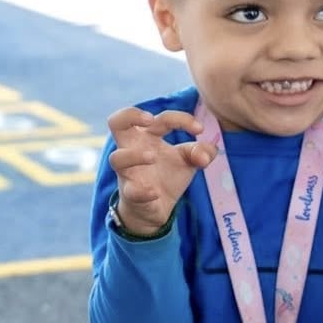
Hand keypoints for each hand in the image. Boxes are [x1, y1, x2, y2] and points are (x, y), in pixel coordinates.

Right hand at [106, 107, 215, 236]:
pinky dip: (143, 192)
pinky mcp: (130, 193)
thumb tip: (206, 155)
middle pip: (116, 122)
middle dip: (130, 115)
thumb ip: (201, 152)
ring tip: (153, 157)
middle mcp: (133, 149)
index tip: (200, 129)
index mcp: (148, 136)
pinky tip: (155, 193)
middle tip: (150, 120)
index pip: (162, 118)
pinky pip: (131, 191)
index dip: (181, 119)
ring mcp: (128, 171)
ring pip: (117, 158)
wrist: (156, 207)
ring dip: (134, 156)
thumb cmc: (168, 174)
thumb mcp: (188, 161)